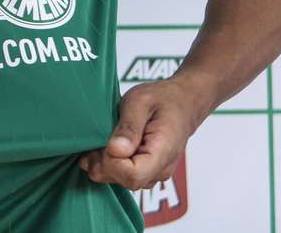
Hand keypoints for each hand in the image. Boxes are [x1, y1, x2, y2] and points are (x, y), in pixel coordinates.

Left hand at [77, 78, 207, 190]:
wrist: (182, 103)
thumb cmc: (163, 99)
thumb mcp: (140, 102)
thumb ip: (128, 127)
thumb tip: (114, 151)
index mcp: (162, 152)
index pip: (133, 175)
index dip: (112, 162)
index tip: (105, 142)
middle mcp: (160, 170)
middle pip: (125, 180)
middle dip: (104, 162)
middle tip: (97, 137)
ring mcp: (155, 173)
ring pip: (122, 180)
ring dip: (105, 163)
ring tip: (103, 138)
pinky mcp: (148, 171)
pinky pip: (125, 176)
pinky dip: (111, 163)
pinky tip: (107, 145)